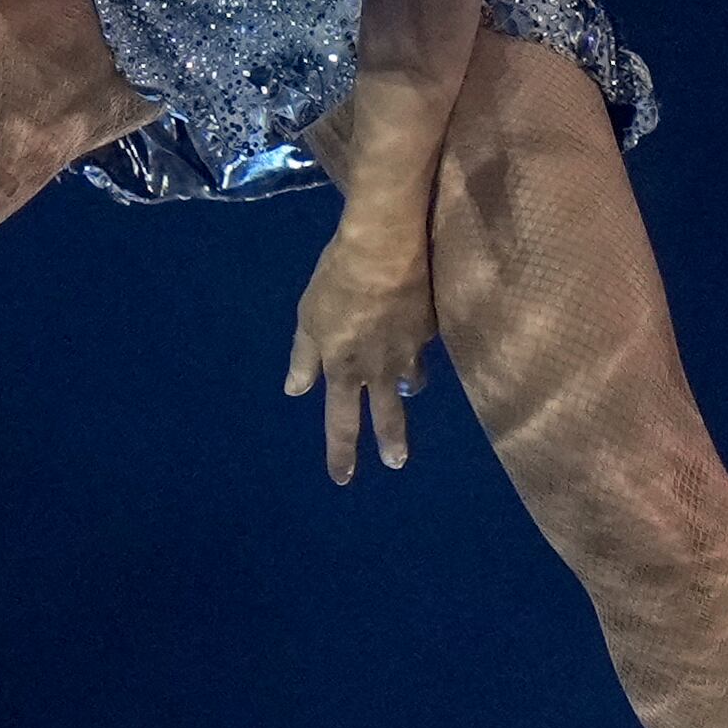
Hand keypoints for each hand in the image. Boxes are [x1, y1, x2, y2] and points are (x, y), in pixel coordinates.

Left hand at [287, 215, 434, 484]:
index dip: (342, 453)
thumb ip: (304, 358)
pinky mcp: (431, 328)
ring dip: (408, 389)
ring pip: (412, 381)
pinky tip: (414, 331)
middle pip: (387, 417)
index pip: (341, 423)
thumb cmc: (337, 281)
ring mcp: (410, 351)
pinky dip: (416, 346)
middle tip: (397, 463)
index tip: (343, 478)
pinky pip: (423, 345)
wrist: (386, 249)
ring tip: (409, 390)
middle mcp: (379, 369)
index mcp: (343, 370)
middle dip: (391, 442)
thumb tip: (296, 391)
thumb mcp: (308, 319)